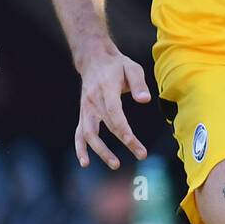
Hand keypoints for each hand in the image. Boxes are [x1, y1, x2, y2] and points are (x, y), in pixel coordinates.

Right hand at [75, 47, 150, 167]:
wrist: (93, 59)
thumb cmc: (117, 65)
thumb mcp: (131, 67)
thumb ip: (138, 83)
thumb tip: (145, 100)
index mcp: (106, 88)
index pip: (114, 112)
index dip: (123, 129)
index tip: (133, 143)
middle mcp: (93, 100)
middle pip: (106, 125)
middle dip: (124, 142)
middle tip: (141, 154)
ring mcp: (86, 108)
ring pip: (89, 133)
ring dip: (100, 150)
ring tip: (115, 164)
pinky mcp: (83, 114)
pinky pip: (79, 133)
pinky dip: (80, 148)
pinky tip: (86, 163)